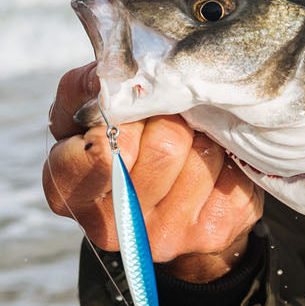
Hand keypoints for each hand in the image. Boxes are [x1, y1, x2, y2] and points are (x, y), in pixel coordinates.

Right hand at [43, 63, 263, 282]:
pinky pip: (233, 173)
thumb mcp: (84, 114)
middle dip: (170, 121)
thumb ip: (85, 87)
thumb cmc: (118, 145)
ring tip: (189, 142)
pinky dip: (227, 156)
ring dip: (201, 137)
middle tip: (167, 121)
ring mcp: (167, 236)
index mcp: (71, 193)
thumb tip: (116, 69)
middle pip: (165, 148)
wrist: (161, 199)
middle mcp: (116, 227)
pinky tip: (210, 162)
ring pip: (204, 157)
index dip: (122, 120)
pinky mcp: (212, 234)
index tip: (129, 113)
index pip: (103, 152)